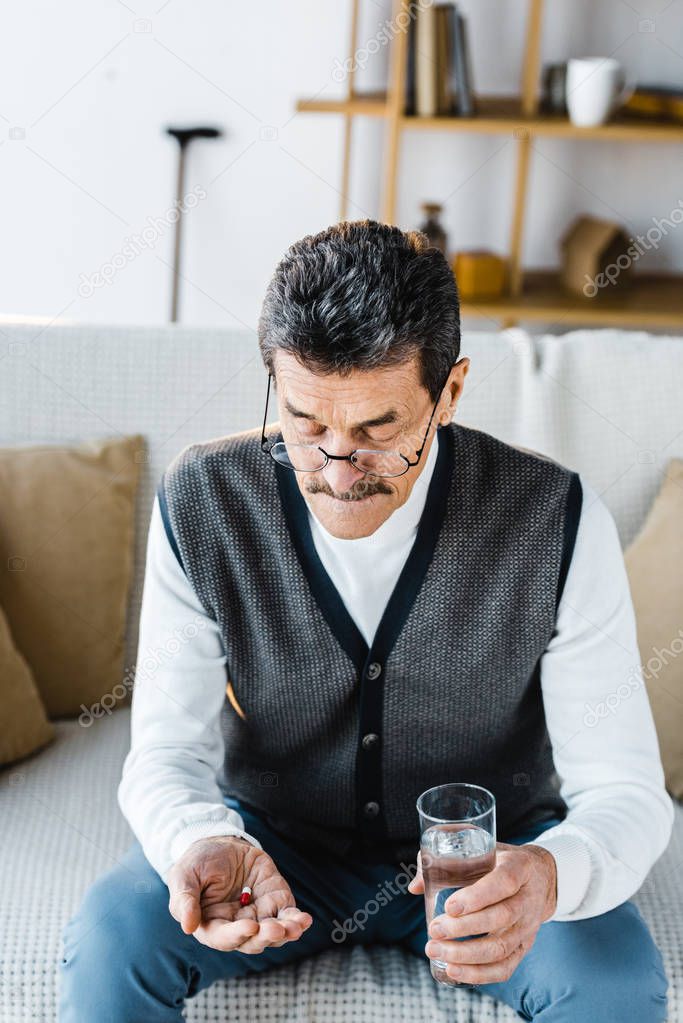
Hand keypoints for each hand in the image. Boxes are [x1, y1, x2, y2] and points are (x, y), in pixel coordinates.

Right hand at [167, 835, 312, 952]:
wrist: (220, 842)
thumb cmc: (198, 862)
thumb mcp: (185, 875)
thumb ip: (185, 900)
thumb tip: (188, 926)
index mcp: (212, 925)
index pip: (224, 938)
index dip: (237, 935)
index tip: (250, 926)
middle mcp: (236, 925)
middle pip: (253, 940)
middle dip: (266, 936)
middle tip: (277, 929)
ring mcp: (258, 913)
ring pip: (273, 933)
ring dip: (286, 932)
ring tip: (296, 926)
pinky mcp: (274, 900)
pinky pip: (287, 914)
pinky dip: (297, 919)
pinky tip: (304, 920)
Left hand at [407, 841, 556, 983]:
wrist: (541, 878)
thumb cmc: (500, 862)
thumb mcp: (482, 851)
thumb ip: (447, 862)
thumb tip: (415, 886)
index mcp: (519, 867)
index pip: (503, 883)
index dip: (477, 897)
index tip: (449, 907)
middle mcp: (528, 899)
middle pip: (500, 918)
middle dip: (463, 928)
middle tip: (434, 930)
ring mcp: (528, 926)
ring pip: (501, 947)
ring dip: (466, 955)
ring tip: (436, 950)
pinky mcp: (525, 947)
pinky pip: (505, 967)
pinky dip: (479, 974)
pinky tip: (454, 971)